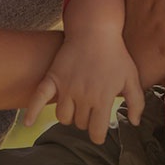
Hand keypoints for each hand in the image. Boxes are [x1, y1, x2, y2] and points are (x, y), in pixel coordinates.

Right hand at [24, 33, 144, 144]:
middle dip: (85, 119)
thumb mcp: (131, 77)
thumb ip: (137, 101)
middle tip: (91, 106)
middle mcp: (82, 96)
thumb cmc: (115, 54)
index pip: (96, 133)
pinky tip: (28, 122)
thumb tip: (134, 122)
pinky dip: (32, 111)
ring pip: (62, 116)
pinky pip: (38, 98)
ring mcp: (66, 87)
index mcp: (102, 99)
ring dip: (69, 114)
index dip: (98, 134)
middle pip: (79, 123)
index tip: (99, 129)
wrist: (94, 29)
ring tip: (76, 103)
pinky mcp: (53, 77)